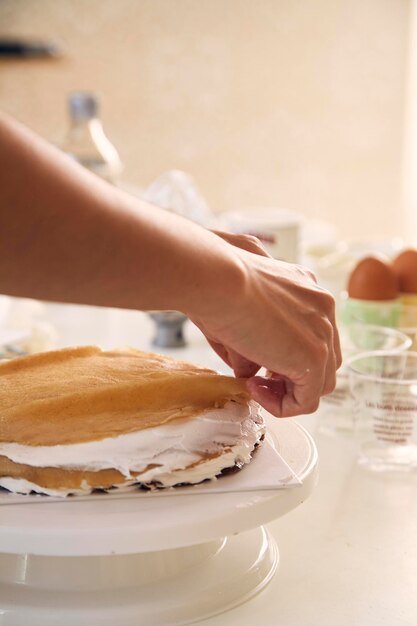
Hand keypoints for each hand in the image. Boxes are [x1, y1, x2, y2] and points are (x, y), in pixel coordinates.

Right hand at [191, 232, 341, 417]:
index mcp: (308, 290)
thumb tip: (249, 372)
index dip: (286, 356)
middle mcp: (323, 308)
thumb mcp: (242, 313)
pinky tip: (253, 388)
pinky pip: (307, 400)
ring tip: (253, 384)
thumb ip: (254, 342)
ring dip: (286, 392)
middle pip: (323, 359)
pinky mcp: (313, 357)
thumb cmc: (218, 286)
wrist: (220, 280)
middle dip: (290, 375)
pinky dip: (281, 405)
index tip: (258, 361)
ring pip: (320, 382)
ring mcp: (323, 333)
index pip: (313, 335)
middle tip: (257, 376)